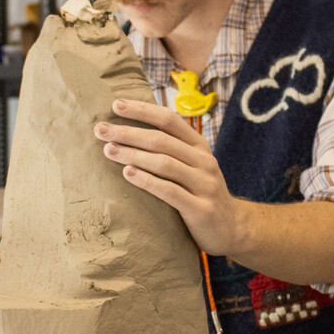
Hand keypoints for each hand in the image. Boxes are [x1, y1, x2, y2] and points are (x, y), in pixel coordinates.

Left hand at [95, 99, 253, 255]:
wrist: (233, 229)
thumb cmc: (201, 194)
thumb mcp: (193, 167)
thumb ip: (171, 150)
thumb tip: (130, 131)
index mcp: (199, 146)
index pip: (169, 119)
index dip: (142, 110)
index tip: (115, 105)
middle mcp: (204, 161)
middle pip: (162, 140)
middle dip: (128, 132)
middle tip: (101, 130)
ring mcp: (205, 185)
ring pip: (164, 163)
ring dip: (133, 155)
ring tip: (108, 150)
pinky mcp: (201, 209)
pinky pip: (170, 191)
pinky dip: (147, 181)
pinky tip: (128, 174)